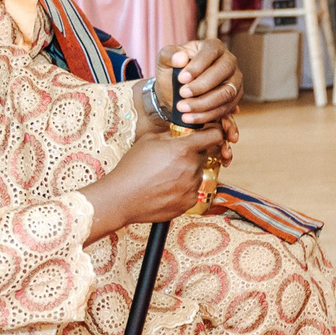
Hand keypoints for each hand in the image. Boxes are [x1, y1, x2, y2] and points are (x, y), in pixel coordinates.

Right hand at [83, 125, 231, 239]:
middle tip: (172, 160)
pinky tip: (165, 189)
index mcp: (184, 149)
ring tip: (164, 177)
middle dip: (192, 155)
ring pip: (197, 174)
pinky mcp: (189, 202)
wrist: (121, 198)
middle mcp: (192, 167)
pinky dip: (183, 189)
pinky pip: (193, 191)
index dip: (213, 133)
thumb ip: (171, 134)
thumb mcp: (148, 141)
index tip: (209, 135)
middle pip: (203, 156)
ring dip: (187, 173)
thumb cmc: (131, 168)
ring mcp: (192, 186)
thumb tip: (183, 132)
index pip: (215, 135)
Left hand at [157, 40, 240, 127]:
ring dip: (205, 103)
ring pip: (227, 92)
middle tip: (182, 94)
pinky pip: (226, 108)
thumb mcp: (164, 61)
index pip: (211, 52)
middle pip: (223, 71)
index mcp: (213, 46)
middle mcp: (229, 61)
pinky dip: (207, 115)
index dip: (197, 66)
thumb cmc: (172, 72)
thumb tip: (180, 58)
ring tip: (183, 108)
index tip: (181, 79)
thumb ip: (168, 55)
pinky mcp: (235, 96)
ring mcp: (235, 79)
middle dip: (202, 86)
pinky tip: (189, 118)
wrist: (177, 92)